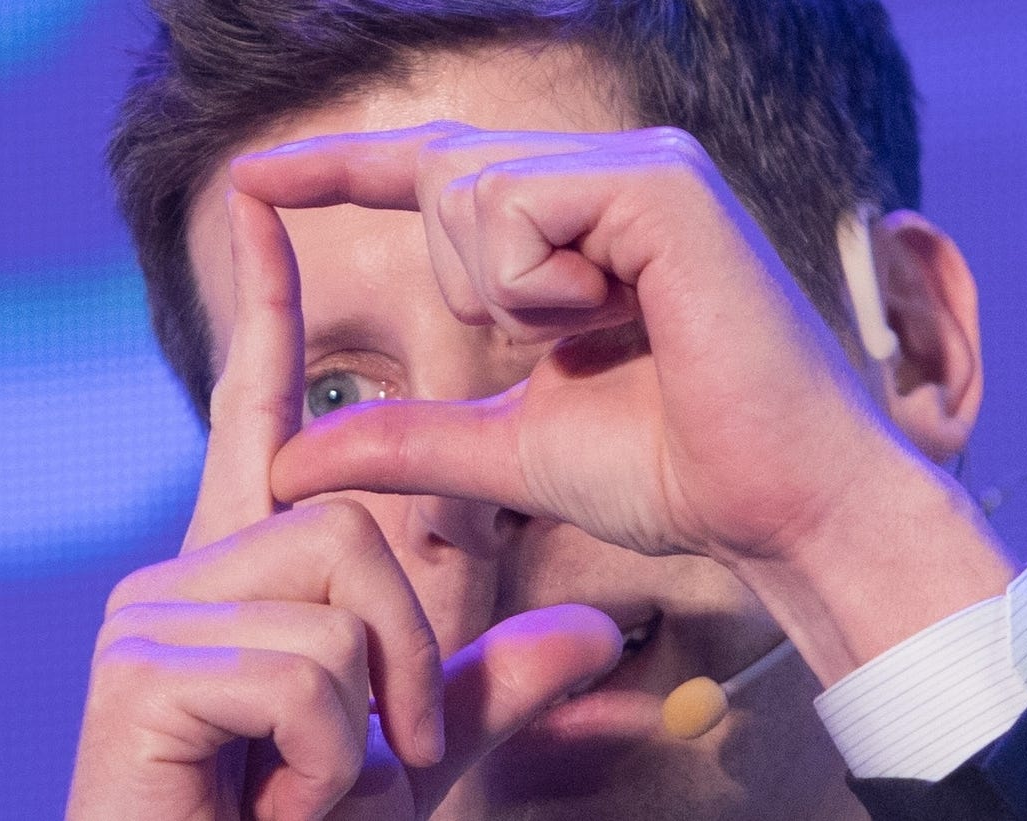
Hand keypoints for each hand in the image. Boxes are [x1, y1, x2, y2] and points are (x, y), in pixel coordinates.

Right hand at [66, 193, 621, 819]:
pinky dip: (333, 759)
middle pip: (347, 519)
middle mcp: (184, 572)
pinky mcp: (139, 676)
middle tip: (382, 745)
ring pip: (336, 597)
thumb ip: (487, 680)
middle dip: (403, 646)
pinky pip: (304, 672)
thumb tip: (596, 634)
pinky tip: (284, 802)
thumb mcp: (413, 741)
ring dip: (372, 713)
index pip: (258, 413)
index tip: (259, 208)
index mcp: (242, 571)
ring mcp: (151, 619)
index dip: (266, 309)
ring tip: (323, 781)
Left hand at [233, 122, 900, 564]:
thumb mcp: (506, 447)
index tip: (249, 179)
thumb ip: (405, 437)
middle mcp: (612, 166)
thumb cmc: (670, 471)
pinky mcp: (660, 183)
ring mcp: (641, 163)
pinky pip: (513, 205)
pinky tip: (617, 316)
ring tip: (607, 331)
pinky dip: (535, 286)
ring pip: (466, 188)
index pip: (434, 170)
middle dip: (469, 284)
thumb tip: (289, 456)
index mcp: (583, 215)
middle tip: (573, 340)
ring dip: (505, 294)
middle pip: (441, 174)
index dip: (337, 170)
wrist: (777, 510)